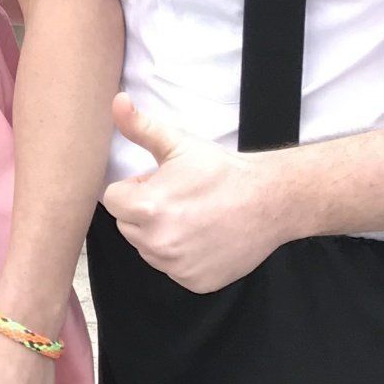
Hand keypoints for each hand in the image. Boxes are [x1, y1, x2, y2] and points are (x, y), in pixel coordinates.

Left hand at [101, 93, 291, 292]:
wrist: (270, 201)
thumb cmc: (221, 171)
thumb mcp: (178, 144)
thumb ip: (139, 126)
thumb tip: (117, 101)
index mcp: (147, 208)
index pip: (113, 200)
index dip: (134, 187)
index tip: (159, 182)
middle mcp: (158, 243)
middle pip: (127, 226)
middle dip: (143, 211)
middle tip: (177, 198)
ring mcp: (177, 267)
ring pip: (148, 249)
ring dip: (160, 235)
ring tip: (192, 216)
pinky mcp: (194, 282)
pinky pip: (172, 268)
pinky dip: (181, 256)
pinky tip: (203, 237)